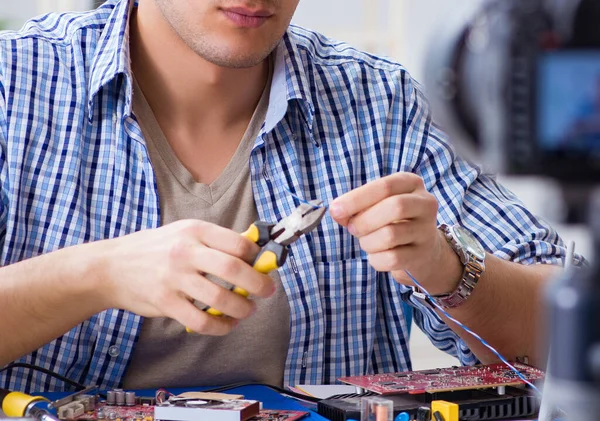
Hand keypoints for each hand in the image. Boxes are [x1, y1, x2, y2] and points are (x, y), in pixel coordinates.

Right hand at [92, 220, 274, 334]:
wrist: (110, 266)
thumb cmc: (154, 248)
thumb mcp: (182, 232)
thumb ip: (214, 241)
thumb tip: (252, 252)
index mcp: (194, 231)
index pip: (238, 243)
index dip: (257, 257)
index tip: (263, 266)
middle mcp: (185, 252)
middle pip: (234, 270)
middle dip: (258, 284)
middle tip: (267, 291)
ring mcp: (174, 279)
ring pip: (220, 299)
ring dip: (242, 308)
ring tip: (248, 310)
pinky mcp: (165, 303)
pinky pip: (201, 321)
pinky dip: (220, 327)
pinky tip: (227, 324)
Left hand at [329, 173, 461, 293]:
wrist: (422, 249)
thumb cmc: (392, 222)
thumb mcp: (375, 206)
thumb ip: (355, 207)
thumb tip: (336, 211)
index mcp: (411, 183)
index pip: (385, 186)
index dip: (357, 198)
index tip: (336, 209)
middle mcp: (425, 204)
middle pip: (394, 207)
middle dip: (364, 220)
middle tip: (352, 229)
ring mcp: (427, 230)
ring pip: (391, 235)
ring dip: (368, 242)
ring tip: (367, 242)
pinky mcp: (422, 255)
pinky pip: (392, 259)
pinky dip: (376, 259)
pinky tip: (377, 255)